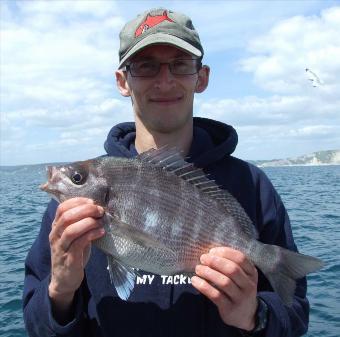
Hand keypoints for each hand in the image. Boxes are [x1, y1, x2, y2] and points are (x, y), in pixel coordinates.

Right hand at [48, 197, 104, 320]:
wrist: (64, 280)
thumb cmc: (73, 253)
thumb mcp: (75, 235)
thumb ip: (81, 222)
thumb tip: (98, 209)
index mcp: (56, 227)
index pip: (62, 208)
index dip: (77, 201)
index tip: (92, 201)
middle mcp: (55, 235)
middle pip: (67, 217)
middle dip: (86, 210)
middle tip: (100, 211)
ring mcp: (61, 248)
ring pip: (71, 230)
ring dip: (89, 223)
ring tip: (100, 222)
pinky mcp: (69, 259)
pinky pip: (79, 244)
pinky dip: (91, 235)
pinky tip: (101, 232)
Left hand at [192, 247, 257, 330]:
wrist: (247, 315)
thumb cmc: (239, 288)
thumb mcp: (242, 276)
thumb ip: (231, 264)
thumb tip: (209, 253)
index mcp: (252, 273)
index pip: (240, 258)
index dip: (225, 252)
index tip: (212, 251)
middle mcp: (249, 285)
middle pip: (232, 269)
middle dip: (215, 261)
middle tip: (203, 258)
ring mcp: (240, 298)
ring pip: (224, 282)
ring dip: (208, 273)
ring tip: (198, 269)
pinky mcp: (230, 309)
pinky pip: (215, 295)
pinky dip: (203, 286)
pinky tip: (195, 280)